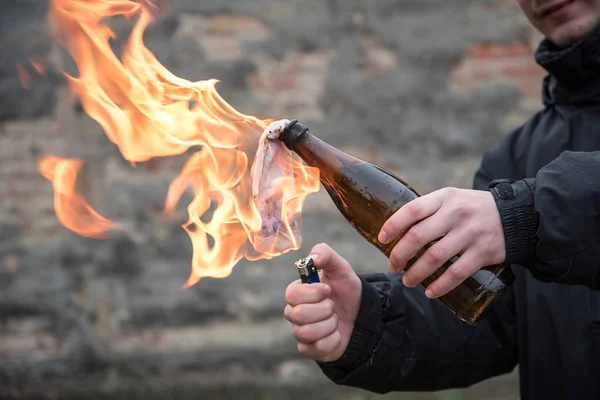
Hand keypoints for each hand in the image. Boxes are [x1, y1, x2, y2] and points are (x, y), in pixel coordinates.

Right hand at [284, 243, 360, 361]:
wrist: (361, 315)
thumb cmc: (346, 290)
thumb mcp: (340, 268)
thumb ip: (325, 254)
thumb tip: (312, 258)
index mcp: (297, 293)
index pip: (291, 294)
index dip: (313, 292)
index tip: (327, 290)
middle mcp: (294, 313)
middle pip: (298, 315)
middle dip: (324, 309)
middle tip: (333, 306)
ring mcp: (300, 332)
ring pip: (307, 332)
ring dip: (330, 324)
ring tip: (335, 319)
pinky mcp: (308, 349)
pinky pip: (317, 347)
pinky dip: (333, 339)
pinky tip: (337, 334)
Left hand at [378, 187, 505, 298]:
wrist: (518, 215)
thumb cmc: (474, 209)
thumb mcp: (452, 199)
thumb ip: (429, 211)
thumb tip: (397, 233)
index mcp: (445, 198)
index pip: (412, 210)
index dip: (393, 225)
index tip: (381, 239)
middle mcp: (456, 213)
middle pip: (418, 236)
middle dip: (400, 255)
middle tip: (393, 266)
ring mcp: (471, 233)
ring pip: (435, 257)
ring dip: (416, 273)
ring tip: (407, 281)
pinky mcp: (483, 252)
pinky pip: (456, 273)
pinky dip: (440, 286)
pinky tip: (430, 292)